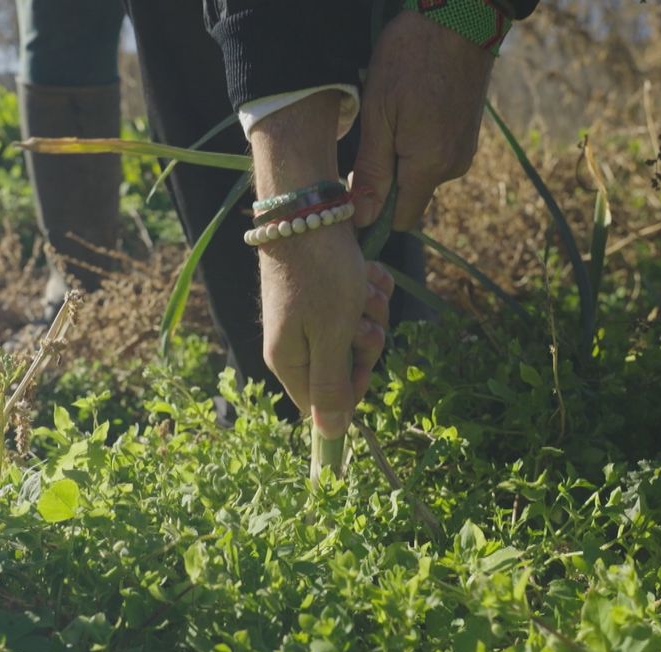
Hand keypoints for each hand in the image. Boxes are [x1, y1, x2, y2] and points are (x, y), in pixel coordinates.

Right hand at [250, 91, 395, 439]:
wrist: (308, 208)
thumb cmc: (319, 275)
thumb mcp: (330, 337)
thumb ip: (331, 387)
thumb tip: (330, 434)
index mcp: (289, 359)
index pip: (325, 400)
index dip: (354, 385)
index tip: (367, 362)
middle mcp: (296, 338)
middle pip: (346, 362)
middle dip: (367, 337)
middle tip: (362, 316)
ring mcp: (310, 310)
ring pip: (357, 327)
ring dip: (371, 307)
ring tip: (363, 284)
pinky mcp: (324, 285)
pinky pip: (357, 298)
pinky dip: (368, 284)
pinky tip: (367, 269)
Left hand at [352, 10, 495, 230]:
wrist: (459, 18)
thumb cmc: (410, 59)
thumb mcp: (378, 113)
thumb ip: (373, 171)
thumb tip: (364, 219)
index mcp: (429, 166)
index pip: (400, 219)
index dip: (375, 213)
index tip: (355, 189)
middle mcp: (453, 166)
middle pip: (410, 197)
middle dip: (386, 180)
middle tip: (371, 136)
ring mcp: (464, 150)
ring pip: (422, 175)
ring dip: (402, 157)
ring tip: (393, 114)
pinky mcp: (467, 135)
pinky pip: (435, 155)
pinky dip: (418, 143)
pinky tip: (411, 109)